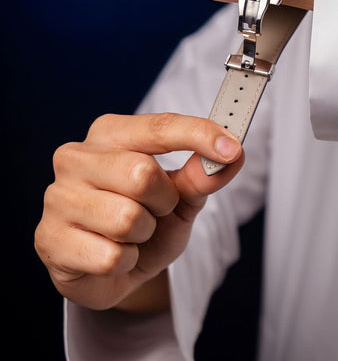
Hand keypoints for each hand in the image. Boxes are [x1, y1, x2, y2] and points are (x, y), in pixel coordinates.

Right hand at [34, 113, 243, 310]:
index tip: (232, 148)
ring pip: (127, 218)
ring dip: (143, 234)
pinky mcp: (49, 238)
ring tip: (131, 234)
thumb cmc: (144, 221)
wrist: (110, 267)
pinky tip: (111, 254)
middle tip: (155, 211)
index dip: (199, 135)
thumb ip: (200, 176)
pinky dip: (125, 262)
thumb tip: (231, 156)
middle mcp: (76, 157)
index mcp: (109, 134)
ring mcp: (58, 197)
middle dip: (163, 202)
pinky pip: (111, 256)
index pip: (159, 127)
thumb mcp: (179, 197)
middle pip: (143, 173)